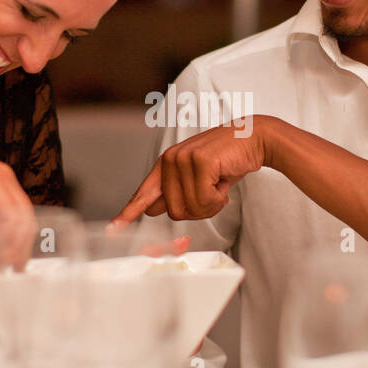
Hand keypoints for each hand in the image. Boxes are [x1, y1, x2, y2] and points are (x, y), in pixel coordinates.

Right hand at [0, 120, 34, 256]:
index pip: (22, 218)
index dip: (22, 244)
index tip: (16, 265)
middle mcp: (4, 179)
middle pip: (27, 219)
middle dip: (22, 248)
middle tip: (14, 269)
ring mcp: (0, 177)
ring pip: (22, 216)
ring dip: (13, 243)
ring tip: (1, 262)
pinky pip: (9, 210)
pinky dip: (3, 231)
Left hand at [113, 119, 273, 224]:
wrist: (254, 138)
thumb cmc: (227, 160)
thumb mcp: (197, 177)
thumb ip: (176, 192)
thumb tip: (154, 210)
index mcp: (166, 164)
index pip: (143, 193)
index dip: (128, 213)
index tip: (113, 228)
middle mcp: (170, 160)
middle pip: (174, 211)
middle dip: (198, 210)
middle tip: (212, 193)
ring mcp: (183, 159)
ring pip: (190, 207)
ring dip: (211, 204)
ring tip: (219, 183)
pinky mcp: (200, 162)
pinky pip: (205, 200)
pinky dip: (219, 199)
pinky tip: (224, 183)